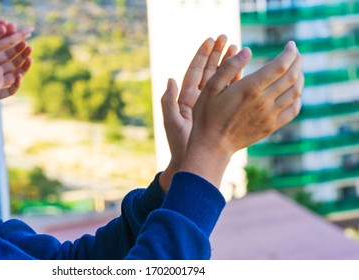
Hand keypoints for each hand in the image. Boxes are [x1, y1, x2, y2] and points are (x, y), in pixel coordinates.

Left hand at [0, 21, 32, 106]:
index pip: (8, 54)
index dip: (16, 48)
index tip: (24, 40)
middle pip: (14, 63)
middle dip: (23, 55)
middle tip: (29, 47)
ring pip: (16, 75)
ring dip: (24, 68)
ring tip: (30, 59)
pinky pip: (9, 90)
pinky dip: (16, 84)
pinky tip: (19, 75)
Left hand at [159, 35, 237, 192]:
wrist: (191, 161)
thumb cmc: (180, 145)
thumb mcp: (173, 123)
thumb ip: (169, 102)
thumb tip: (169, 79)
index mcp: (186, 98)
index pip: (195, 71)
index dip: (203, 56)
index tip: (211, 40)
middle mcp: (199, 99)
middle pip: (209, 71)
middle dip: (218, 55)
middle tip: (227, 38)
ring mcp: (212, 105)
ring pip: (221, 80)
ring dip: (229, 65)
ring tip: (239, 49)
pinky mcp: (222, 112)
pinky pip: (229, 93)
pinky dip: (236, 81)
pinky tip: (245, 70)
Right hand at [181, 41, 303, 186]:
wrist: (212, 145)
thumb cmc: (207, 115)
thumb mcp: (210, 87)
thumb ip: (228, 67)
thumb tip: (247, 51)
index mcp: (250, 89)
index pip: (281, 66)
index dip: (290, 53)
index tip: (291, 45)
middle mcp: (264, 101)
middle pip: (292, 77)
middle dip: (297, 61)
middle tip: (295, 53)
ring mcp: (270, 115)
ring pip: (295, 92)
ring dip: (299, 77)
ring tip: (295, 69)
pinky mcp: (271, 126)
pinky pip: (293, 109)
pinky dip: (297, 97)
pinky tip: (292, 92)